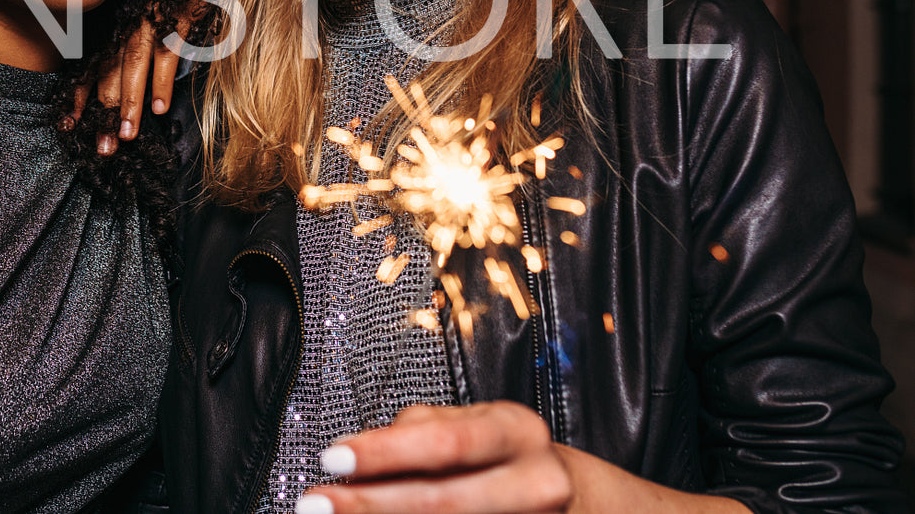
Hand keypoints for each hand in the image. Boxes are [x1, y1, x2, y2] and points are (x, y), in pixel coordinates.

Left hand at [69, 14, 187, 154]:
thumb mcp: (136, 5)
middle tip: (101, 147)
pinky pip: (168, 51)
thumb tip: (114, 80)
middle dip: (103, 111)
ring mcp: (150, 17)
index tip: (69, 125)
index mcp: (114, 22)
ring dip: (129, 102)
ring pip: (134, 65)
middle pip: (109, 71)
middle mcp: (125, 21)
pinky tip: (160, 107)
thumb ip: (124, 38)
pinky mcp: (177, 13)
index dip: (79, 95)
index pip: (91, 63)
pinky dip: (164, 80)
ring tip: (126, 136)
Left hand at [297, 402, 752, 513]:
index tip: (331, 458)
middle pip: (444, 498)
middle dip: (371, 506)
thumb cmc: (527, 464)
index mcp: (516, 430)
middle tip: (317, 506)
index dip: (382, 451)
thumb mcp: (486, 430)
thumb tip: (366, 443)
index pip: (441, 438)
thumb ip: (431, 430)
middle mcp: (538, 479)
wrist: (618, 513)